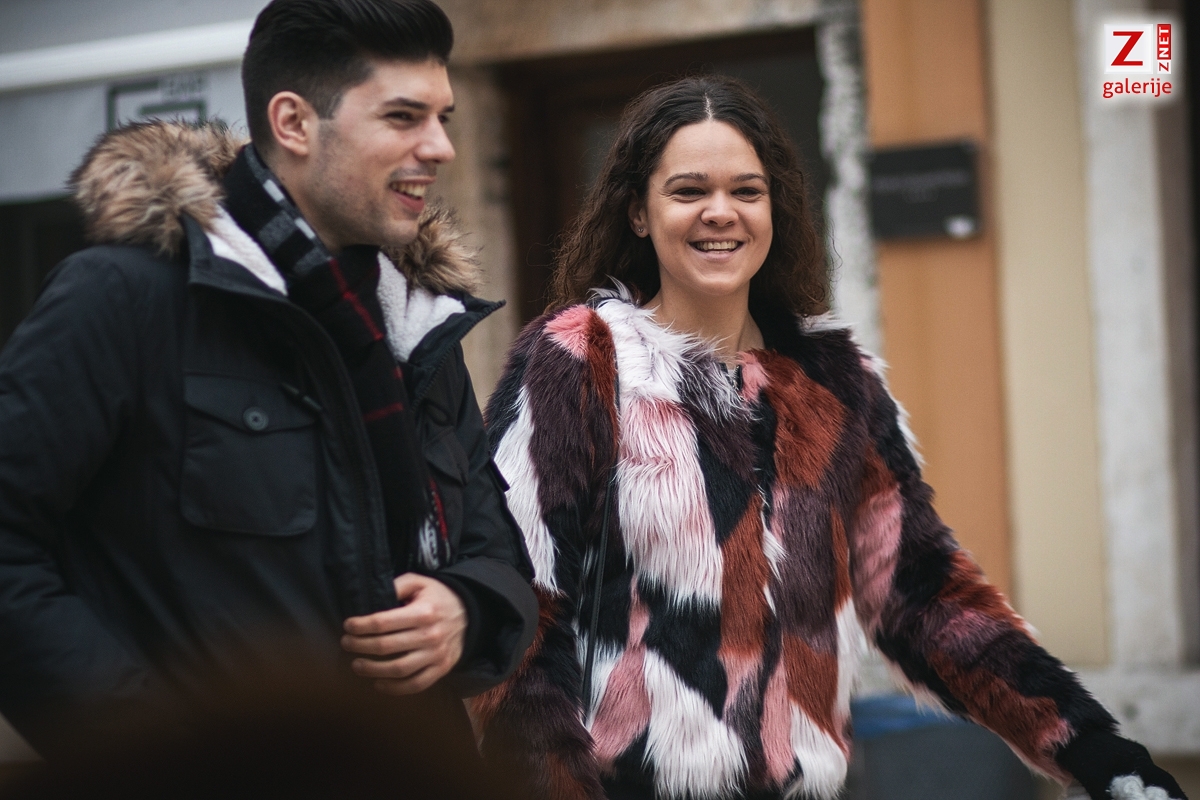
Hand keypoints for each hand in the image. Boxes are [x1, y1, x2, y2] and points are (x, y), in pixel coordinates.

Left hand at [341, 573, 466, 694]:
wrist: (470, 614)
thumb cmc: (437, 597)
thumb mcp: (420, 582)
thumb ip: (398, 585)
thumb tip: (375, 595)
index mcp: (423, 612)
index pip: (383, 622)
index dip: (361, 626)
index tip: (348, 626)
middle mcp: (430, 635)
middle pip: (386, 646)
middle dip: (360, 646)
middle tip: (346, 644)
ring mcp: (436, 655)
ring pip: (398, 669)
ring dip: (372, 670)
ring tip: (357, 665)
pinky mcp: (441, 669)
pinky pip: (415, 685)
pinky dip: (395, 689)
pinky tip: (378, 683)